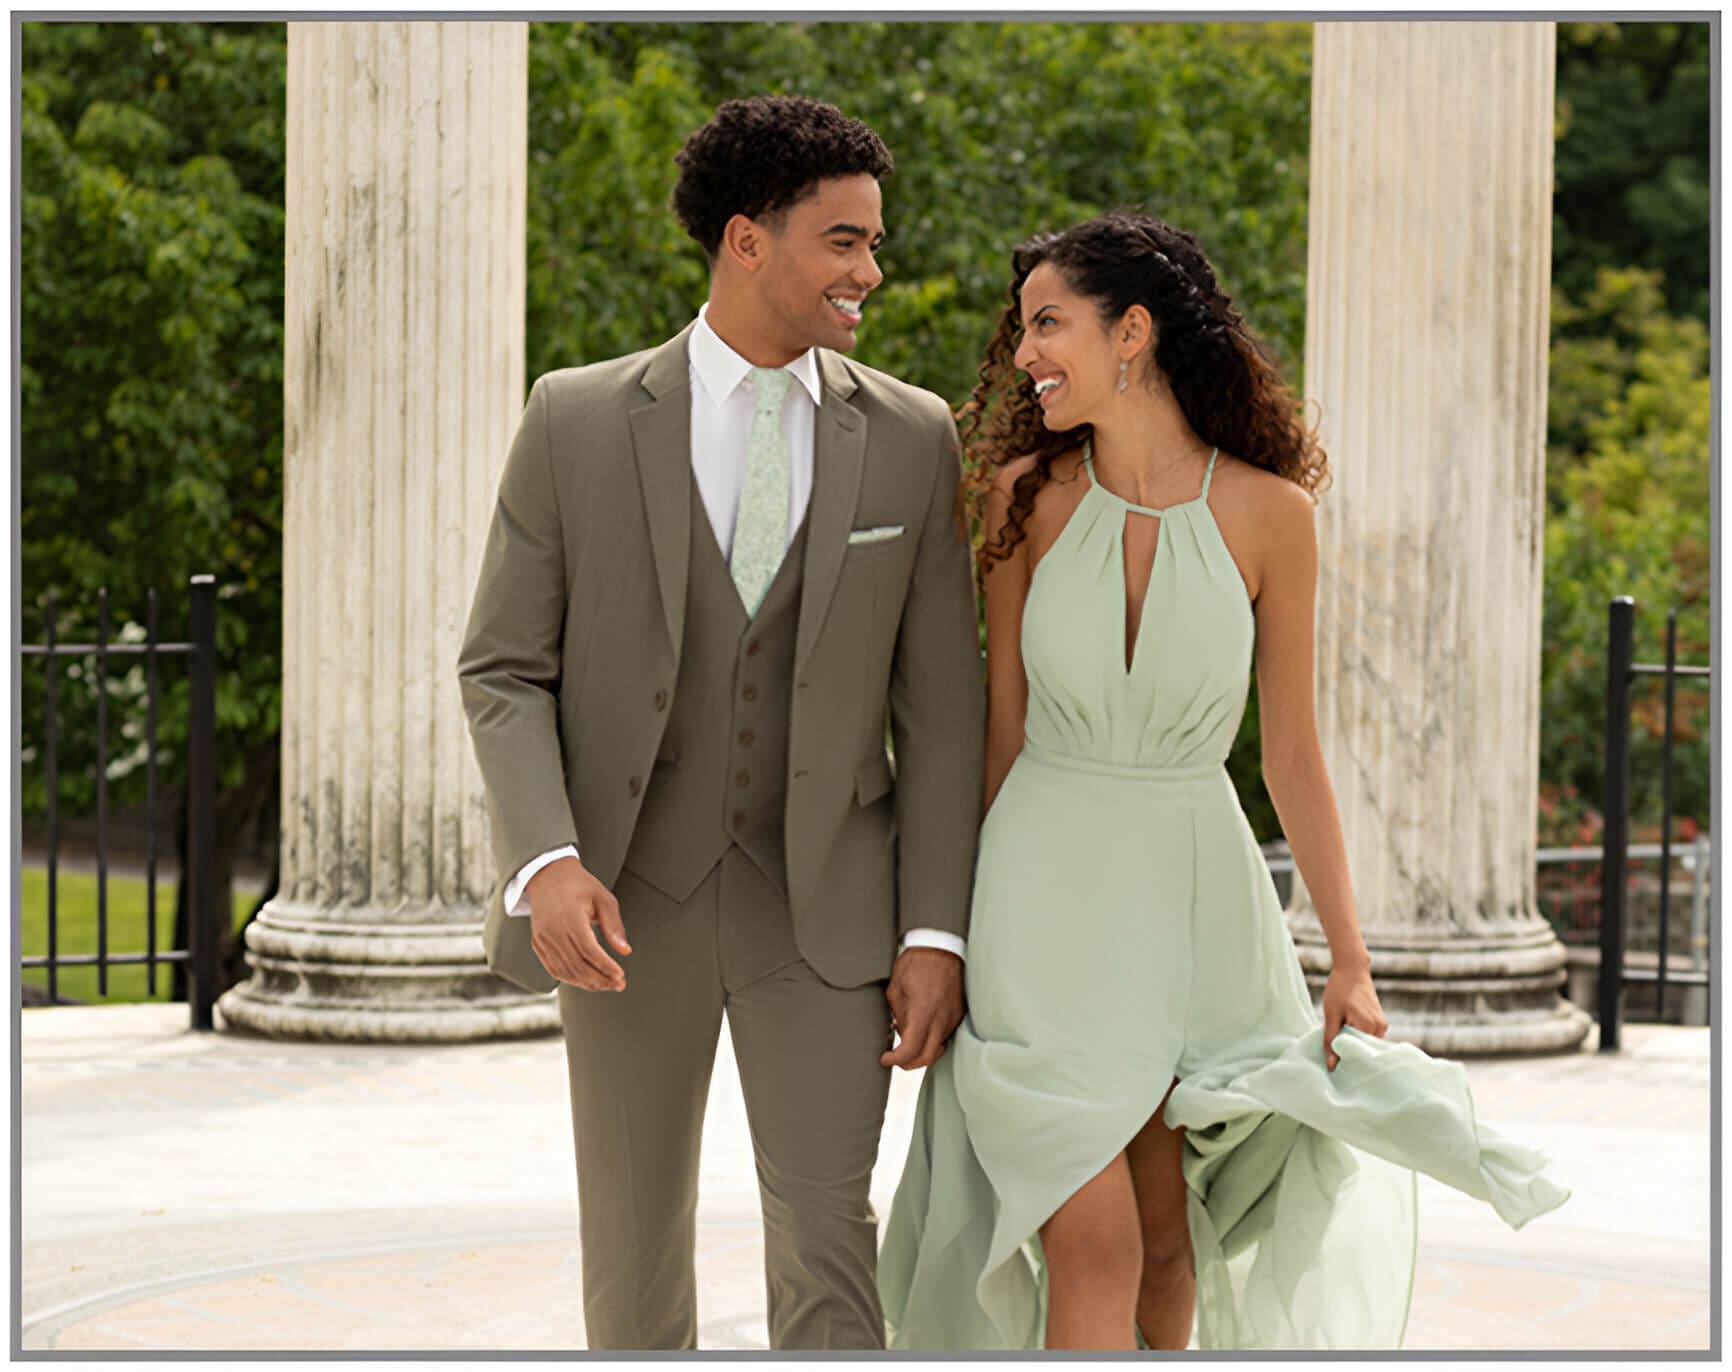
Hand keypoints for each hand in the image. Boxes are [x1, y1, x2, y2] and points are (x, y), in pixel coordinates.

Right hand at [526, 857, 631, 991]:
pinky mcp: (538, 944)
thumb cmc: (580, 886)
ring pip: (565, 971)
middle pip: (577, 965)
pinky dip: (571, 978)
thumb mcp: (603, 897)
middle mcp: (553, 931)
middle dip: (600, 980)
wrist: (549, 876)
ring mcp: (542, 939)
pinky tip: (587, 980)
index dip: (606, 966)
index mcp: (570, 918)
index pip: (589, 951)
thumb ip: (614, 925)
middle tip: (619, 985)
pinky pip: (553, 968)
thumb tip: (625, 951)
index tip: (621, 975)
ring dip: (587, 983)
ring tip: (606, 985)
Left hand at [881, 947, 964, 1069]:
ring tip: (907, 1041)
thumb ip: (899, 1015)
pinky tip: (921, 1030)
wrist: (942, 946)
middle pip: (927, 1057)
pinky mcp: (959, 1013)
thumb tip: (900, 1034)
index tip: (885, 1058)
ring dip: (921, 1052)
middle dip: (909, 1063)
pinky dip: (931, 1040)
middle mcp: (941, 1018)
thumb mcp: (896, 988)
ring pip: (937, 1048)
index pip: (910, 1050)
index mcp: (923, 1011)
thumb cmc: (916, 962)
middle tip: (895, 1058)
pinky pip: (945, 1035)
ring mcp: (953, 1017)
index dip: (896, 1060)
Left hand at [1321, 956, 1388, 1070]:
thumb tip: (1332, 1066)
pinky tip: (1346, 1035)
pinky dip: (1357, 1038)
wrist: (1352, 969)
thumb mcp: (1331, 1015)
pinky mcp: (1381, 1022)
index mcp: (1369, 1026)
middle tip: (1333, 1057)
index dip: (1344, 1059)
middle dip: (1349, 1053)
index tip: (1333, 1065)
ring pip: (1365, 1044)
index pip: (1357, 1053)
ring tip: (1338, 1044)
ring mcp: (1382, 1025)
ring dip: (1353, 1045)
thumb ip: (1331, 1041)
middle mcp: (1380, 1028)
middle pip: (1363, 1050)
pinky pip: (1368, 1037)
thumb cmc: (1339, 989)